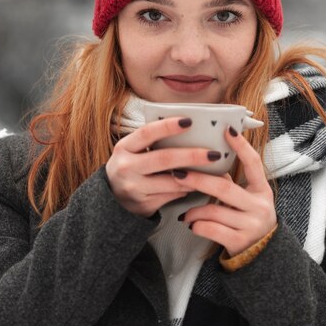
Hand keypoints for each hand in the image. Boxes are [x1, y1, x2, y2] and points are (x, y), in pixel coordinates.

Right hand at [105, 117, 223, 217]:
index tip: (189, 121)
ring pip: (172, 181)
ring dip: (196, 176)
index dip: (167, 126)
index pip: (146, 133)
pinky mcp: (144, 205)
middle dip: (192, 155)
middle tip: (214, 153)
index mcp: (124, 147)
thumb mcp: (133, 151)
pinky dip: (188, 189)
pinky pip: (173, 195)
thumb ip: (153, 141)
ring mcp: (134, 188)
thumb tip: (189, 128)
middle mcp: (126, 167)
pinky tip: (198, 183)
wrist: (112, 199)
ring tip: (214, 171)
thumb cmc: (131, 167)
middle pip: (164, 159)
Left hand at [175, 126, 276, 256]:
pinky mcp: (239, 242)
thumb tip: (205, 162)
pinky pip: (210, 229)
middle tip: (178, 173)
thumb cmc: (247, 221)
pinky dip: (196, 225)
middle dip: (198, 180)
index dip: (241, 146)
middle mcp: (260, 206)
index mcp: (262, 191)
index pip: (253, 163)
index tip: (227, 129)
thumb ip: (231, 184)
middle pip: (224, 188)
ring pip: (213, 211)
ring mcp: (251, 225)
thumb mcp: (247, 200)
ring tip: (185, 213)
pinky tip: (192, 224)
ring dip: (193, 210)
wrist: (262, 256)